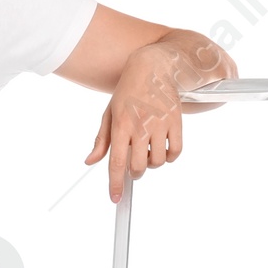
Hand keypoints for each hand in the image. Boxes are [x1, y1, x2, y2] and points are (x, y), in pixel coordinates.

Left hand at [85, 35, 234, 202]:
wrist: (152, 68)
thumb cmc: (128, 92)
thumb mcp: (109, 114)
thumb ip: (101, 141)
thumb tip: (90, 162)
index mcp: (120, 125)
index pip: (116, 162)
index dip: (115, 184)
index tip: (115, 198)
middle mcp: (140, 126)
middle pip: (139, 167)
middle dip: (136, 172)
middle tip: (134, 164)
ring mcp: (160, 124)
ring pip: (158, 162)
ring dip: (152, 162)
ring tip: (148, 149)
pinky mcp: (176, 122)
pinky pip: (175, 152)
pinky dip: (170, 156)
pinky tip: (163, 148)